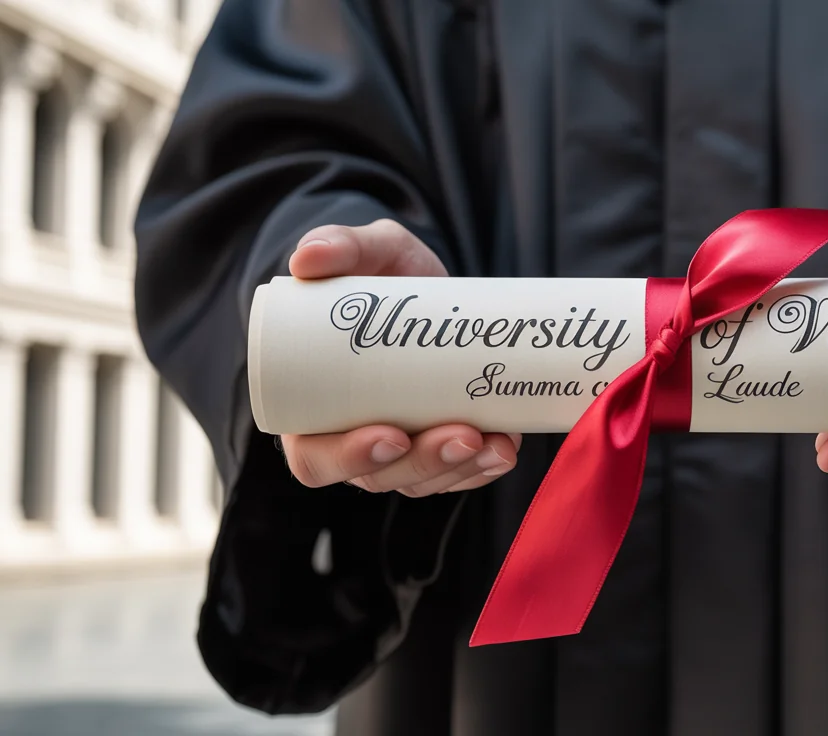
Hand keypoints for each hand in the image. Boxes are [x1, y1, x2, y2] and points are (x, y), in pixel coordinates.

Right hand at [279, 219, 520, 495]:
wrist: (433, 285)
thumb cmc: (384, 274)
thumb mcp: (369, 252)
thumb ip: (340, 245)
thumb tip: (307, 260)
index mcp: (313, 407)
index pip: (315, 458)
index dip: (348, 458)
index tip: (391, 434)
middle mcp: (354, 438)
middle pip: (380, 476)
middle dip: (424, 464)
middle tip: (463, 436)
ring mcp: (403, 447)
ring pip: (425, 479)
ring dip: (462, 469)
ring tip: (498, 443)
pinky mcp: (443, 444)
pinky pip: (461, 474)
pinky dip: (485, 468)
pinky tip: (507, 448)